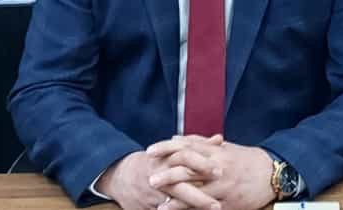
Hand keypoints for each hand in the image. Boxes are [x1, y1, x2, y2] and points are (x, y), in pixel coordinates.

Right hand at [95, 145, 220, 209]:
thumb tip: (219, 139)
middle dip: (198, 195)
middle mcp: (159, 175)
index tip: (221, 170)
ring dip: (192, 206)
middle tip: (217, 202)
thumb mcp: (173, 150)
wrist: (122, 177)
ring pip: (172, 202)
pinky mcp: (148, 207)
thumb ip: (198, 146)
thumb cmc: (155, 161)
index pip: (185, 158)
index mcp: (166, 158)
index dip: (202, 164)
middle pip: (179, 183)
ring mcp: (153, 193)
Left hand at [146, 137, 275, 209]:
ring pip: (196, 192)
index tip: (150, 151)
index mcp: (215, 151)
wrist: (271, 174)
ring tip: (159, 203)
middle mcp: (216, 167)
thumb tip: (176, 139)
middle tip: (150, 178)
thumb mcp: (223, 147)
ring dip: (176, 198)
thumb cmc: (244, 159)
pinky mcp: (227, 202)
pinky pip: (206, 208)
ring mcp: (222, 187)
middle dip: (167, 175)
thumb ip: (199, 143)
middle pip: (188, 169)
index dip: (166, 148)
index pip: (186, 147)